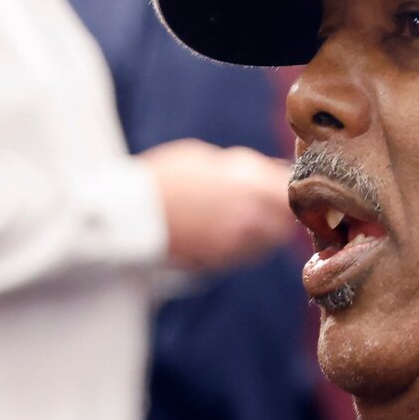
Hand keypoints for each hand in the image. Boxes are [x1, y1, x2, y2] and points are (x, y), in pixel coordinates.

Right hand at [144, 140, 294, 271]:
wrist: (130, 212)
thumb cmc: (164, 178)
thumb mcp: (205, 158)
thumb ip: (241, 168)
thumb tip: (267, 170)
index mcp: (248, 185)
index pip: (288, 192)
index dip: (287, 189)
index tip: (282, 185)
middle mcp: (248, 217)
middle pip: (283, 224)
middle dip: (278, 216)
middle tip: (267, 207)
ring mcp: (234, 243)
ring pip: (265, 244)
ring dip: (261, 234)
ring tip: (241, 220)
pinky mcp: (217, 261)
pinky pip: (241, 256)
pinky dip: (239, 247)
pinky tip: (221, 234)